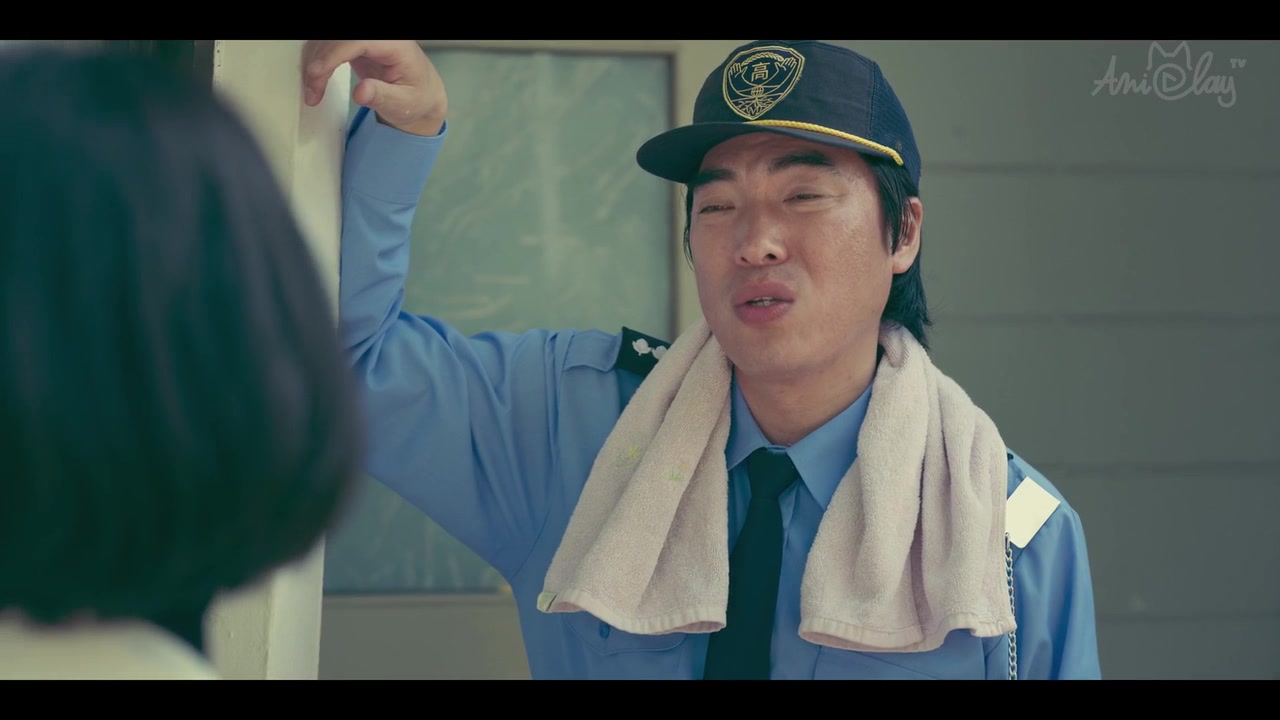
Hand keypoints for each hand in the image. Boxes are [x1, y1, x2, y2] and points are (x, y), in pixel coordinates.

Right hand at [301, 40, 446, 136]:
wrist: (421, 95)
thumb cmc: (416, 97)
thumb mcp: (404, 104)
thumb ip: (383, 97)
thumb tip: (361, 92)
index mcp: (395, 45)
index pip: (357, 41)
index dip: (333, 55)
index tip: (317, 73)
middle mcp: (379, 38)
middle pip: (338, 40)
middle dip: (319, 63)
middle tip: (313, 93)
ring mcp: (366, 40)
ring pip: (328, 41)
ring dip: (315, 63)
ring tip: (313, 92)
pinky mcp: (356, 45)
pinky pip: (329, 46)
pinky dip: (318, 61)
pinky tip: (316, 80)